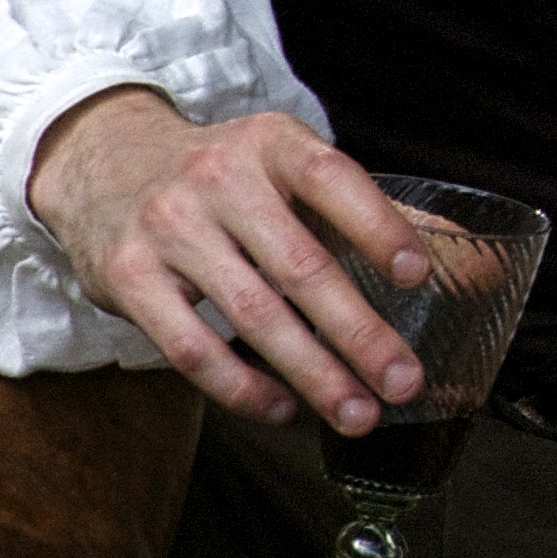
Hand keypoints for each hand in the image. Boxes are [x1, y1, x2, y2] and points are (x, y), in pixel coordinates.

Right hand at [26, 85, 431, 432]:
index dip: (378, 227)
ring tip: (358, 413)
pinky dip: (242, 387)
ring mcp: (168, 229)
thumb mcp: (282, 161)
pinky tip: (284, 409)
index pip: (332, 180)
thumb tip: (454, 252)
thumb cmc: (221, 173)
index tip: (417, 277)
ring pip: (251, 316)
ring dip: (312, 374)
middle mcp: (217, 180)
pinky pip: (191, 348)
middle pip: (300, 266)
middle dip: (359, 333)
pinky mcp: (127, 278)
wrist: (103, 159)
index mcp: (270, 144)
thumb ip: (355, 206)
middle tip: (404, 382)